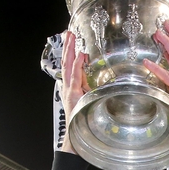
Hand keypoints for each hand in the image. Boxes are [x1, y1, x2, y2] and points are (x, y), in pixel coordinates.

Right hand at [60, 31, 88, 153]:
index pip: (70, 66)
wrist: (76, 137)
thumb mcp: (90, 100)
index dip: (71, 52)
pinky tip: (80, 55)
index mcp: (72, 87)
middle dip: (68, 46)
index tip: (74, 40)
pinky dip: (77, 65)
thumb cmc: (85, 120)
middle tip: (69, 32)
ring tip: (71, 37)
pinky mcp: (73, 95)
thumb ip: (92, 89)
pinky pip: (75, 77)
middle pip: (66, 62)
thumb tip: (102, 81)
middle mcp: (68, 87)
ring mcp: (69, 90)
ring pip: (68, 66)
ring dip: (70, 50)